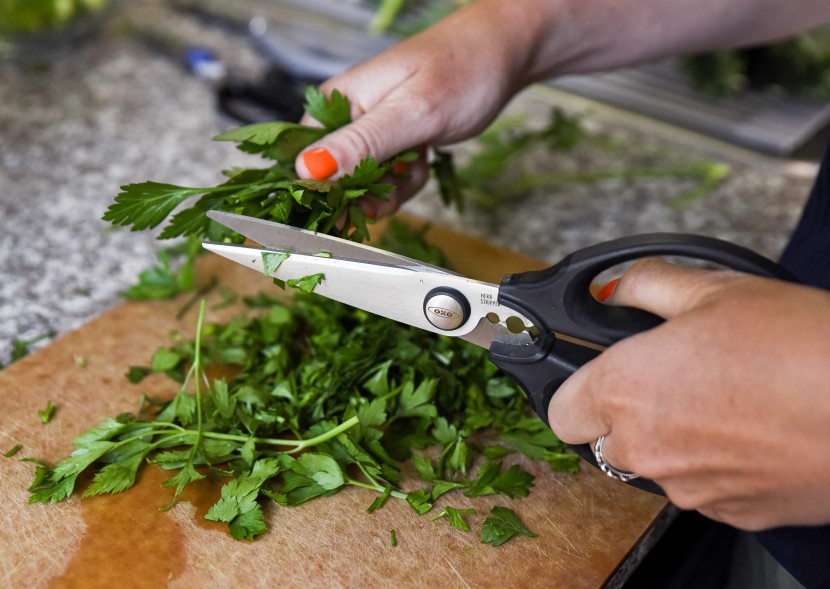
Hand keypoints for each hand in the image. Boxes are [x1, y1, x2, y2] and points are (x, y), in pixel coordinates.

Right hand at [293, 0, 556, 216]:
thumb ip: (360, 144)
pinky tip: (423, 159)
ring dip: (394, 188)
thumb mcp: (412, 113)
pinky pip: (387, 181)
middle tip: (402, 176)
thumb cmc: (462, 70)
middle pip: (335, 184)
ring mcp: (368, 132)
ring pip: (364, 188)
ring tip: (418, 160)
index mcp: (336, 104)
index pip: (305, 165)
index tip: (361, 200)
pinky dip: (408, 181)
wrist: (502, 56)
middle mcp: (346, 119)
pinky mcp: (389, 143)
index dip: (327, 193)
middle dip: (370, 194)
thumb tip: (307, 170)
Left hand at [547, 259, 829, 529]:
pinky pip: (701, 487)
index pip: (560, 411)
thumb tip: (618, 289)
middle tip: (674, 378)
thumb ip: (648, 286)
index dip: (577, 389)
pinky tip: (753, 429)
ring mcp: (688, 488)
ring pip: (656, 464)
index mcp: (623, 390)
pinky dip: (715, 463)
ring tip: (727, 398)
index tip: (598, 374)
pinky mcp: (731, 513)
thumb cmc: (800, 345)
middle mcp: (645, 448)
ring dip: (674, 437)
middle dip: (627, 412)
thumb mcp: (716, 289)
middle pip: (606, 439)